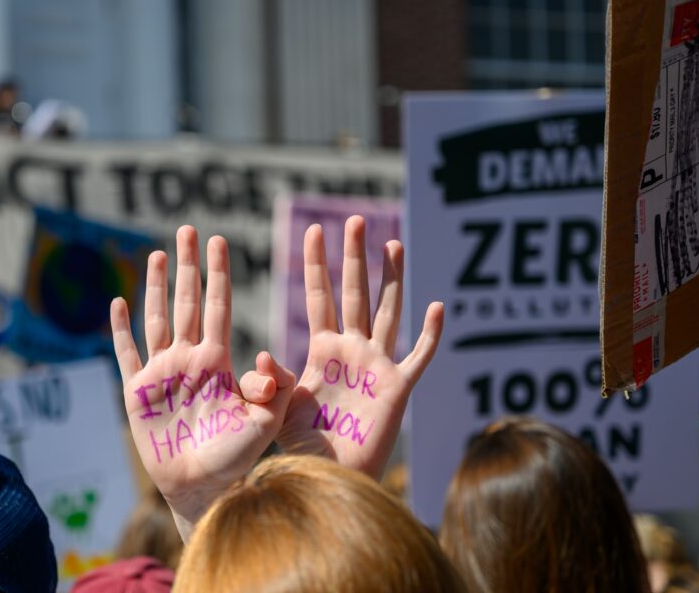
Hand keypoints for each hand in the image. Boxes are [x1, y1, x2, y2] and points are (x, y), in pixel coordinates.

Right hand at [111, 226, 294, 540]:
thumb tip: (263, 357)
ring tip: (159, 254)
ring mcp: (162, 373)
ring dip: (156, 287)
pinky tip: (118, 302)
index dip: (217, 274)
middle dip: (188, 266)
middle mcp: (189, 359)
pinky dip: (120, 329)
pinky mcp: (137, 393)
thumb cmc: (236, 458)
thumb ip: (268, 391)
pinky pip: (127, 354)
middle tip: (189, 229)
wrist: (204, 489)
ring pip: (157, 318)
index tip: (219, 241)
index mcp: (218, 361)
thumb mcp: (262, 423)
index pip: (218, 306)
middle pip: (186, 302)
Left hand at [277, 216, 442, 478]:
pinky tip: (436, 307)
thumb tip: (263, 354)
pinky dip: (429, 334)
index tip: (313, 229)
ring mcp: (377, 365)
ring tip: (393, 244)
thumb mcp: (283, 407)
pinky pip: (418, 356)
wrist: (332, 478)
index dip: (317, 264)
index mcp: (324, 349)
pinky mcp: (398, 388)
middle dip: (354, 257)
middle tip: (354, 220)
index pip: (320, 296)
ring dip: (391, 279)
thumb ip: (274, 380)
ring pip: (388, 312)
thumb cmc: (306, 445)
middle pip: (356, 293)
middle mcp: (353, 349)